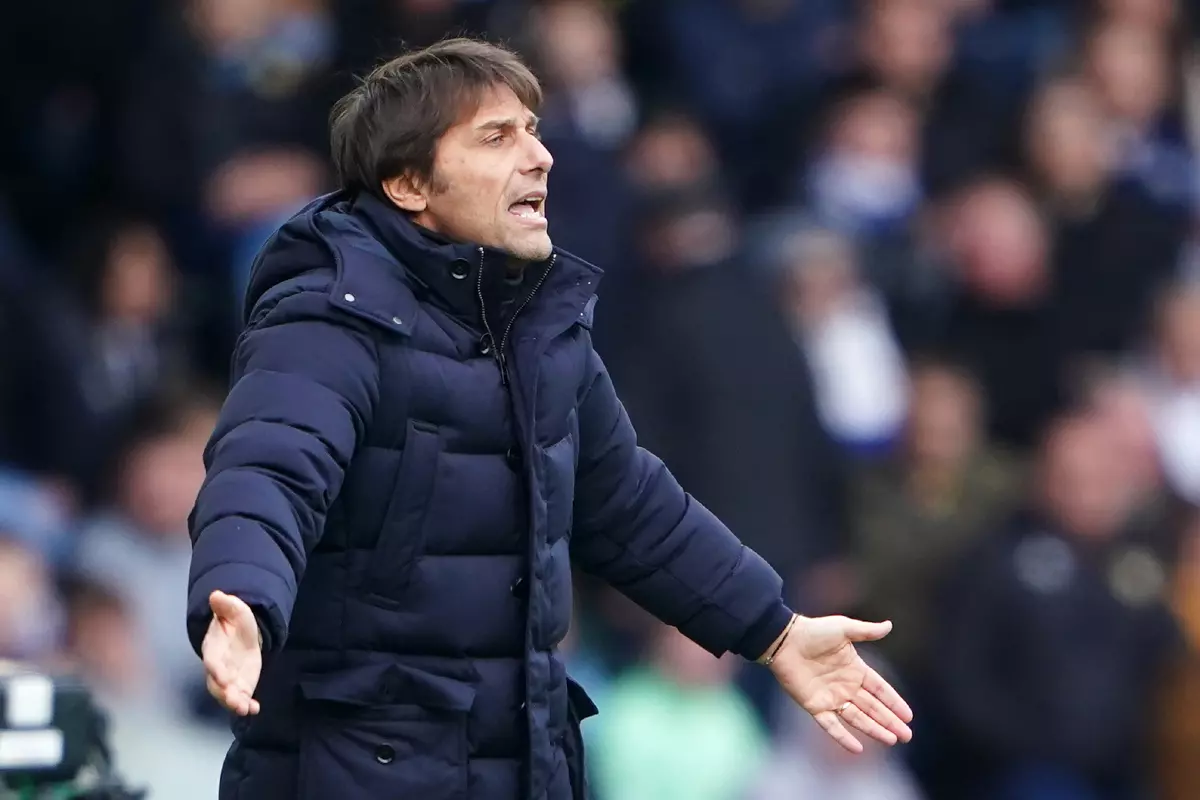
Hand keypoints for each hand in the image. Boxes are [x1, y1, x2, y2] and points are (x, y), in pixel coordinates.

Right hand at [202, 591, 262, 715]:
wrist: (243, 635)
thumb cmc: (236, 622)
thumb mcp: (236, 609)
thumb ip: (227, 605)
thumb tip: (216, 594)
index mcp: (214, 648)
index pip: (212, 660)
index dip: (215, 669)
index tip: (221, 677)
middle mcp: (218, 667)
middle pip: (217, 683)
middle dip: (224, 692)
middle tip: (234, 699)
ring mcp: (228, 679)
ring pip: (227, 695)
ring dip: (234, 703)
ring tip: (244, 709)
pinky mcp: (240, 686)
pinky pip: (241, 698)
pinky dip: (247, 705)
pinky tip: (254, 709)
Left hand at [766, 614, 912, 752]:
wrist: (785, 640)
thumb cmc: (813, 631)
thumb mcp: (843, 628)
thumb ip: (866, 631)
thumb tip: (889, 626)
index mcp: (855, 669)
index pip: (880, 690)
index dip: (894, 702)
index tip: (908, 716)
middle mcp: (846, 686)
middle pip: (872, 708)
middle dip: (890, 721)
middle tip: (906, 736)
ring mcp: (831, 698)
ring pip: (857, 718)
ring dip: (874, 729)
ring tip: (891, 740)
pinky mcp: (815, 706)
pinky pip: (831, 725)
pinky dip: (843, 737)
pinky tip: (856, 749)